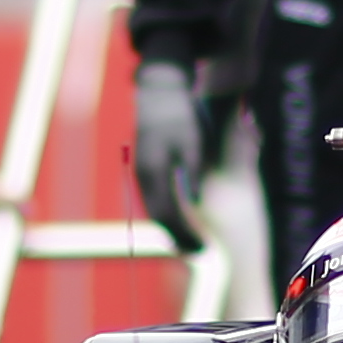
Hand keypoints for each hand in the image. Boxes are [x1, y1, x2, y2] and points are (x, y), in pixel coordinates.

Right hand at [131, 57, 214, 247]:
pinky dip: (166, 213)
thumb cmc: (180, 114)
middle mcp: (143, 176)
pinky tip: (178, 218)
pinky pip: (153, 198)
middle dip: (178, 238)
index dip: (184, 235)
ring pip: (154, 209)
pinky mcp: (144, 168)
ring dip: (171, 228)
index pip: (167, 215)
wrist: (159, 90)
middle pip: (158, 218)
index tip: (202, 248)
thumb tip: (195, 202)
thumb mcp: (191, 140)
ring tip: (189, 242)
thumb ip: (193, 170)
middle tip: (198, 252)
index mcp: (154, 171)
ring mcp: (141, 172)